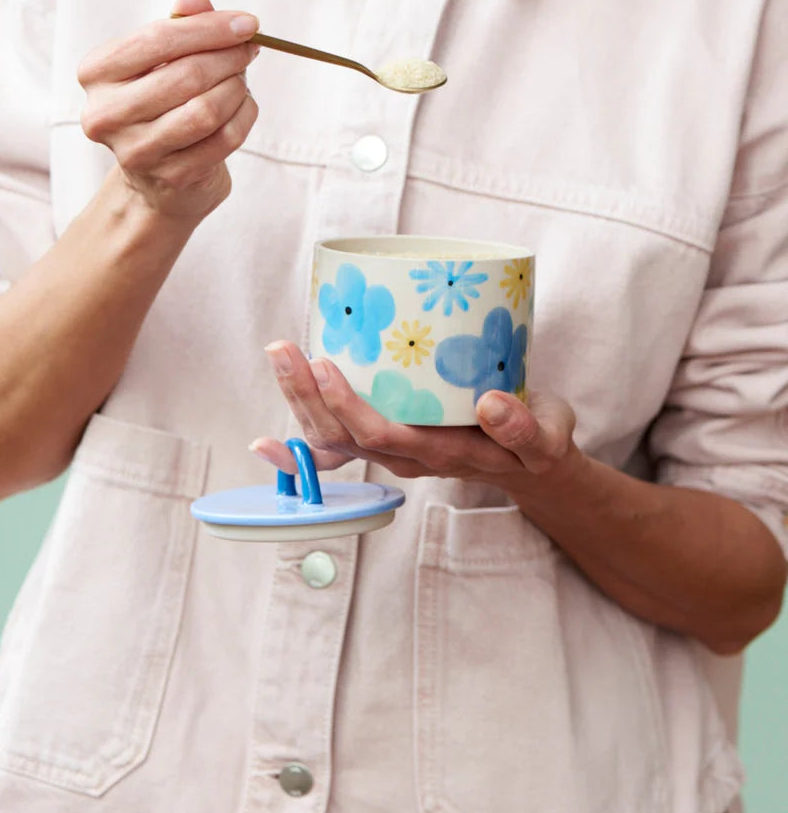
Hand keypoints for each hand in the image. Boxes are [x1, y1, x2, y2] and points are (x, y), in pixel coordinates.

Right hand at [78, 0, 259, 222]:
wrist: (157, 178)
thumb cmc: (160, 103)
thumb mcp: (163, 58)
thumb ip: (179, 24)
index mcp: (96, 73)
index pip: (158, 39)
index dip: (208, 28)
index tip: (247, 23)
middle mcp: (106, 113)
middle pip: (186, 75)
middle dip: (228, 58)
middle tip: (249, 50)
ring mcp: (136, 150)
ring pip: (206, 110)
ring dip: (236, 89)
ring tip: (240, 80)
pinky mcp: (170, 177)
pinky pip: (224, 139)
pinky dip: (244, 117)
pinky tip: (242, 107)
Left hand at [251, 341, 582, 497]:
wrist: (534, 464)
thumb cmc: (539, 443)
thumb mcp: (548, 437)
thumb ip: (524, 429)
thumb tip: (492, 404)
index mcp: (442, 453)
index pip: (383, 435)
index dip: (348, 406)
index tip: (325, 367)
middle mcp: (408, 457)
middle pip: (344, 436)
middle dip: (307, 394)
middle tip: (283, 348)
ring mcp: (394, 451)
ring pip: (334, 437)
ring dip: (299, 401)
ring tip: (278, 354)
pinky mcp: (389, 440)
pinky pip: (336, 450)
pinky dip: (297, 450)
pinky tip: (264, 442)